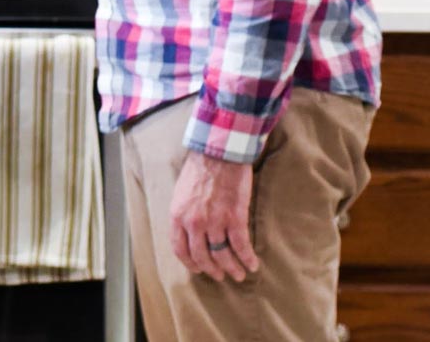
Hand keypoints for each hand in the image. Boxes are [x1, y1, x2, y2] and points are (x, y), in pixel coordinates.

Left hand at [169, 149, 260, 281]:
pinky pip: (241, 246)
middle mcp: (194, 223)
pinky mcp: (235, 218)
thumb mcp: (180, 192)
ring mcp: (215, 222)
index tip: (198, 269)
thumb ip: (183, 213)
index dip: (190, 263)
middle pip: (202, 256)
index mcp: (177, 216)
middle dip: (212, 270)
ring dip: (232, 268)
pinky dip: (247, 258)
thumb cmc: (199, 169)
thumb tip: (188, 231)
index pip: (180, 249)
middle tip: (220, 276)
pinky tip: (252, 264)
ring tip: (238, 274)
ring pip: (222, 255)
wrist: (218, 153)